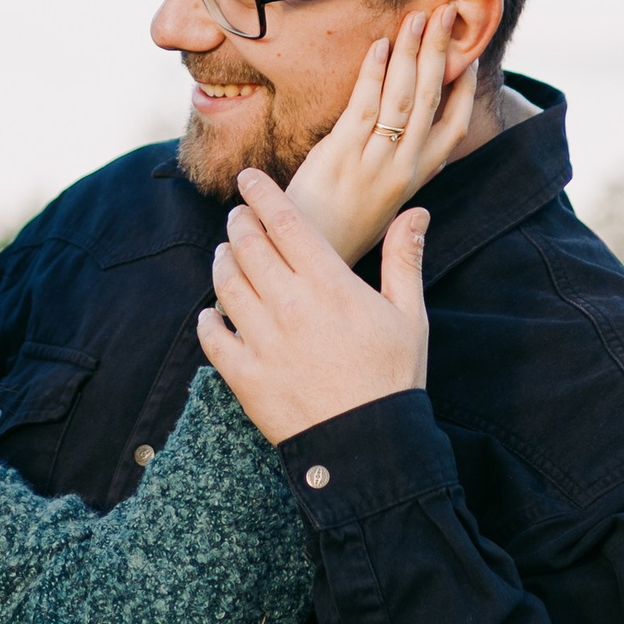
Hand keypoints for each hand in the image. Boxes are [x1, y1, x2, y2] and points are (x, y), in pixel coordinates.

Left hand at [197, 170, 428, 446]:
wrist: (369, 445)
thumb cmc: (393, 379)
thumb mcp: (410, 316)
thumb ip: (404, 259)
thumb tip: (416, 213)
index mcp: (328, 284)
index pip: (284, 222)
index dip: (261, 193)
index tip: (248, 178)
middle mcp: (289, 305)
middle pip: (248, 246)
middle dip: (238, 223)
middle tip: (237, 216)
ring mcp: (262, 340)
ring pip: (225, 284)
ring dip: (221, 262)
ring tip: (224, 254)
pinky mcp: (244, 375)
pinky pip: (212, 337)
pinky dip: (207, 320)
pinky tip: (210, 315)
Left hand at [283, 8, 480, 266]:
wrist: (306, 262)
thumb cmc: (339, 233)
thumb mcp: (382, 207)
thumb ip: (398, 172)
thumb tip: (410, 143)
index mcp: (417, 179)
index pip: (454, 127)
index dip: (464, 89)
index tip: (469, 55)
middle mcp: (403, 168)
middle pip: (431, 99)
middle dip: (441, 51)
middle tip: (446, 11)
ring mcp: (373, 161)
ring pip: (403, 98)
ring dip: (412, 52)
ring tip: (419, 17)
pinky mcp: (341, 156)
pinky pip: (364, 106)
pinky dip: (374, 74)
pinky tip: (380, 47)